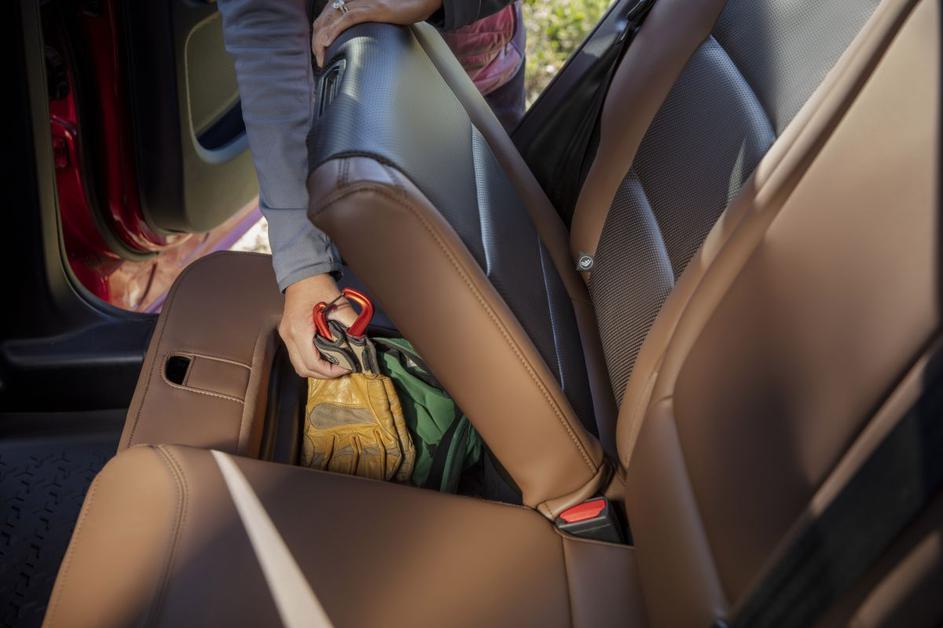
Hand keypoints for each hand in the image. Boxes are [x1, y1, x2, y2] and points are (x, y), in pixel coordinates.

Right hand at [279, 273, 358, 378]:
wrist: (303, 274)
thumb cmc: (320, 287)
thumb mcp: (340, 305)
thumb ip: (352, 325)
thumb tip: (363, 343)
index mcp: (300, 330)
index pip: (313, 363)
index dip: (331, 371)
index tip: (347, 367)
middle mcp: (289, 336)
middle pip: (303, 369)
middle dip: (324, 374)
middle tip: (343, 368)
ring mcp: (285, 336)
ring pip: (299, 365)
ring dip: (317, 369)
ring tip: (335, 364)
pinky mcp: (288, 334)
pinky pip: (298, 356)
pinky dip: (311, 361)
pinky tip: (326, 356)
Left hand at [311, 0, 442, 66]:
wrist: (418, 4)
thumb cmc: (398, 13)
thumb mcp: (372, 23)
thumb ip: (360, 30)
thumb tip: (350, 46)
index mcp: (350, 3)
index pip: (324, 19)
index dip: (318, 37)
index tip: (320, 55)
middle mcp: (351, 0)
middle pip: (323, 20)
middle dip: (316, 42)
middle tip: (319, 60)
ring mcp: (361, 3)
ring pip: (331, 19)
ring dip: (321, 40)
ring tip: (320, 56)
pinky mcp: (372, 9)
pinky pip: (347, 19)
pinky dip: (334, 30)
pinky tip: (327, 41)